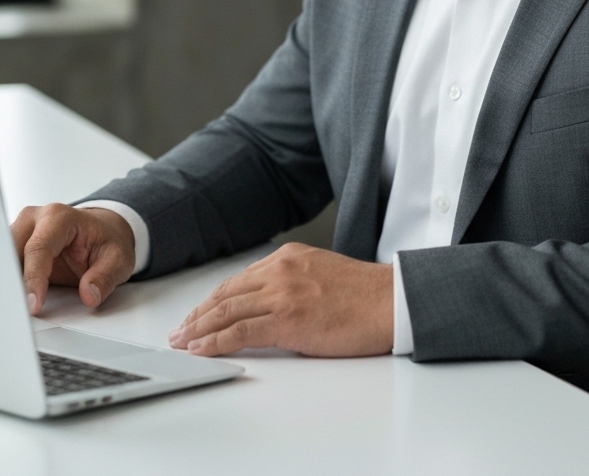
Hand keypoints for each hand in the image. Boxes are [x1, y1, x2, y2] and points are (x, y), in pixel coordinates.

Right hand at [12, 204, 135, 314]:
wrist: (103, 231)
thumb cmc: (107, 241)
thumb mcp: (119, 258)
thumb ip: (105, 277)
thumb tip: (89, 295)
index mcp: (59, 217)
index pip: (38, 248)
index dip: (33, 279)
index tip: (33, 305)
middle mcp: (34, 220)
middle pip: (12, 254)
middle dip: (13, 282)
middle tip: (19, 309)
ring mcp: (21, 231)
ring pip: (6, 260)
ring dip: (10, 284)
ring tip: (17, 307)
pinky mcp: (14, 246)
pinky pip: (7, 266)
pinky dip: (11, 284)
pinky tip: (17, 299)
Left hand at [168, 242, 393, 357]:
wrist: (389, 301)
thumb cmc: (364, 295)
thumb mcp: (321, 274)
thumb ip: (292, 283)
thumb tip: (269, 308)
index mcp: (290, 257)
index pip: (239, 280)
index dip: (214, 300)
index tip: (200, 314)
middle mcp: (281, 270)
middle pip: (226, 294)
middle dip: (198, 315)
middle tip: (181, 330)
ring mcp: (282, 293)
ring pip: (226, 311)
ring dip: (199, 329)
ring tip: (183, 342)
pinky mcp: (286, 318)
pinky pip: (239, 332)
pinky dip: (214, 342)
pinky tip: (202, 349)